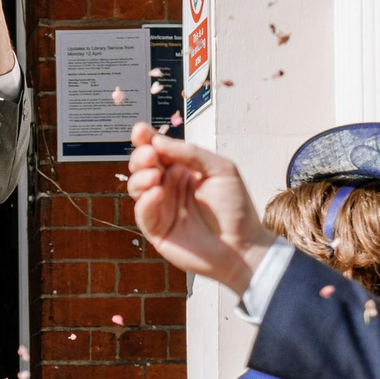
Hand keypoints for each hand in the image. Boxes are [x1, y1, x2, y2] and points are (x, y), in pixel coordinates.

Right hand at [125, 124, 277, 291]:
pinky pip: (142, 212)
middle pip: (143, 165)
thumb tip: (160, 142)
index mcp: (184, 169)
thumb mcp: (221, 169)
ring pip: (137, 187)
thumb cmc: (236, 208)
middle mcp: (170, 186)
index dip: (147, 139)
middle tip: (150, 156)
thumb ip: (191, 153)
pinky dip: (145, 201)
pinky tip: (156, 194)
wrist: (242, 247)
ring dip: (140, 177)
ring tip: (154, 176)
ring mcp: (162, 208)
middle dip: (141, 157)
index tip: (140, 131)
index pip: (160, 150)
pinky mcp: (156, 230)